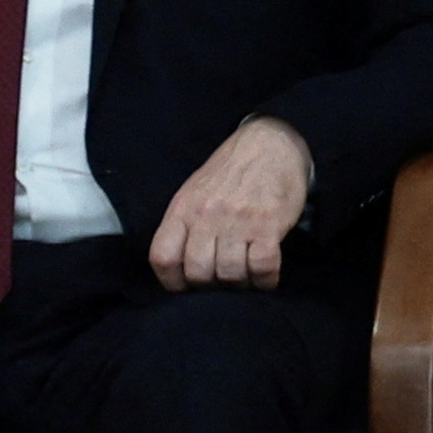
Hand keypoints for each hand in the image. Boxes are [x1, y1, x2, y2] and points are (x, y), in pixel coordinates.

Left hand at [149, 116, 317, 291]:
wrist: (270, 144)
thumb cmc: (230, 174)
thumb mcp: (194, 192)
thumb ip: (184, 226)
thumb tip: (181, 268)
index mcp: (183, 209)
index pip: (162, 258)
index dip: (172, 283)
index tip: (186, 288)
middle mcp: (207, 215)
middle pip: (198, 273)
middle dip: (210, 288)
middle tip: (222, 283)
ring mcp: (238, 220)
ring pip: (230, 274)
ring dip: (239, 286)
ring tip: (245, 278)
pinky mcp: (268, 225)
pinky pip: (262, 268)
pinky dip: (265, 281)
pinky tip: (265, 277)